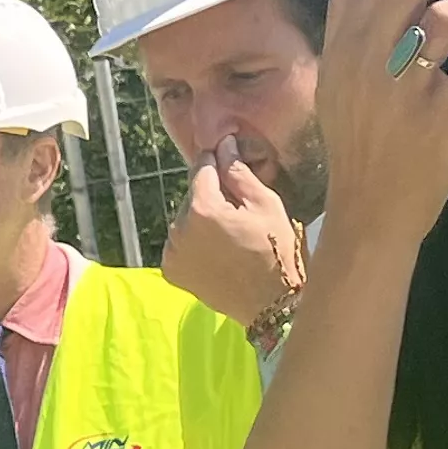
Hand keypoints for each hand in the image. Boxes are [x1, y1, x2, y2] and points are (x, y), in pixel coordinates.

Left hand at [160, 144, 301, 328]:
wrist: (271, 304)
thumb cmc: (275, 250)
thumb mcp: (266, 204)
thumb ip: (238, 172)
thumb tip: (224, 144)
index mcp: (202, 208)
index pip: (201, 167)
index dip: (218, 162)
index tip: (229, 164)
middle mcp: (179, 228)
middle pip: (192, 194)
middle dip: (211, 195)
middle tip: (237, 210)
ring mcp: (172, 251)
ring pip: (184, 219)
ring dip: (200, 219)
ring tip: (229, 233)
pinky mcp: (171, 270)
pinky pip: (179, 244)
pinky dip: (193, 242)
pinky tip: (216, 251)